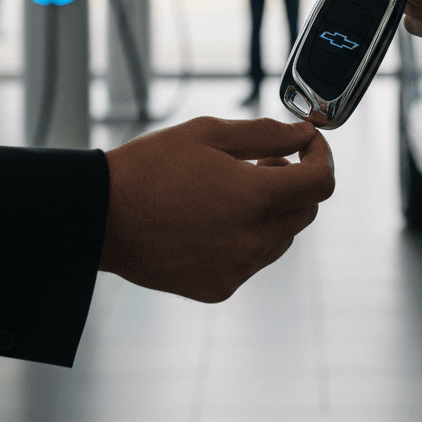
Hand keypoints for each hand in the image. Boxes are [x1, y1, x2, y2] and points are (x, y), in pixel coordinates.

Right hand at [101, 117, 333, 301]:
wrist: (99, 217)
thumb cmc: (150, 168)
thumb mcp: (210, 133)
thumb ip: (267, 133)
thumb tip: (305, 133)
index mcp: (255, 198)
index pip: (321, 182)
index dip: (322, 157)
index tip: (309, 145)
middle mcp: (253, 239)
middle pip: (306, 210)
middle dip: (296, 182)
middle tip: (264, 162)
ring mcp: (237, 268)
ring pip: (283, 237)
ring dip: (273, 211)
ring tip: (234, 190)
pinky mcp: (219, 287)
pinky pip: (253, 260)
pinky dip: (248, 237)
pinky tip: (215, 220)